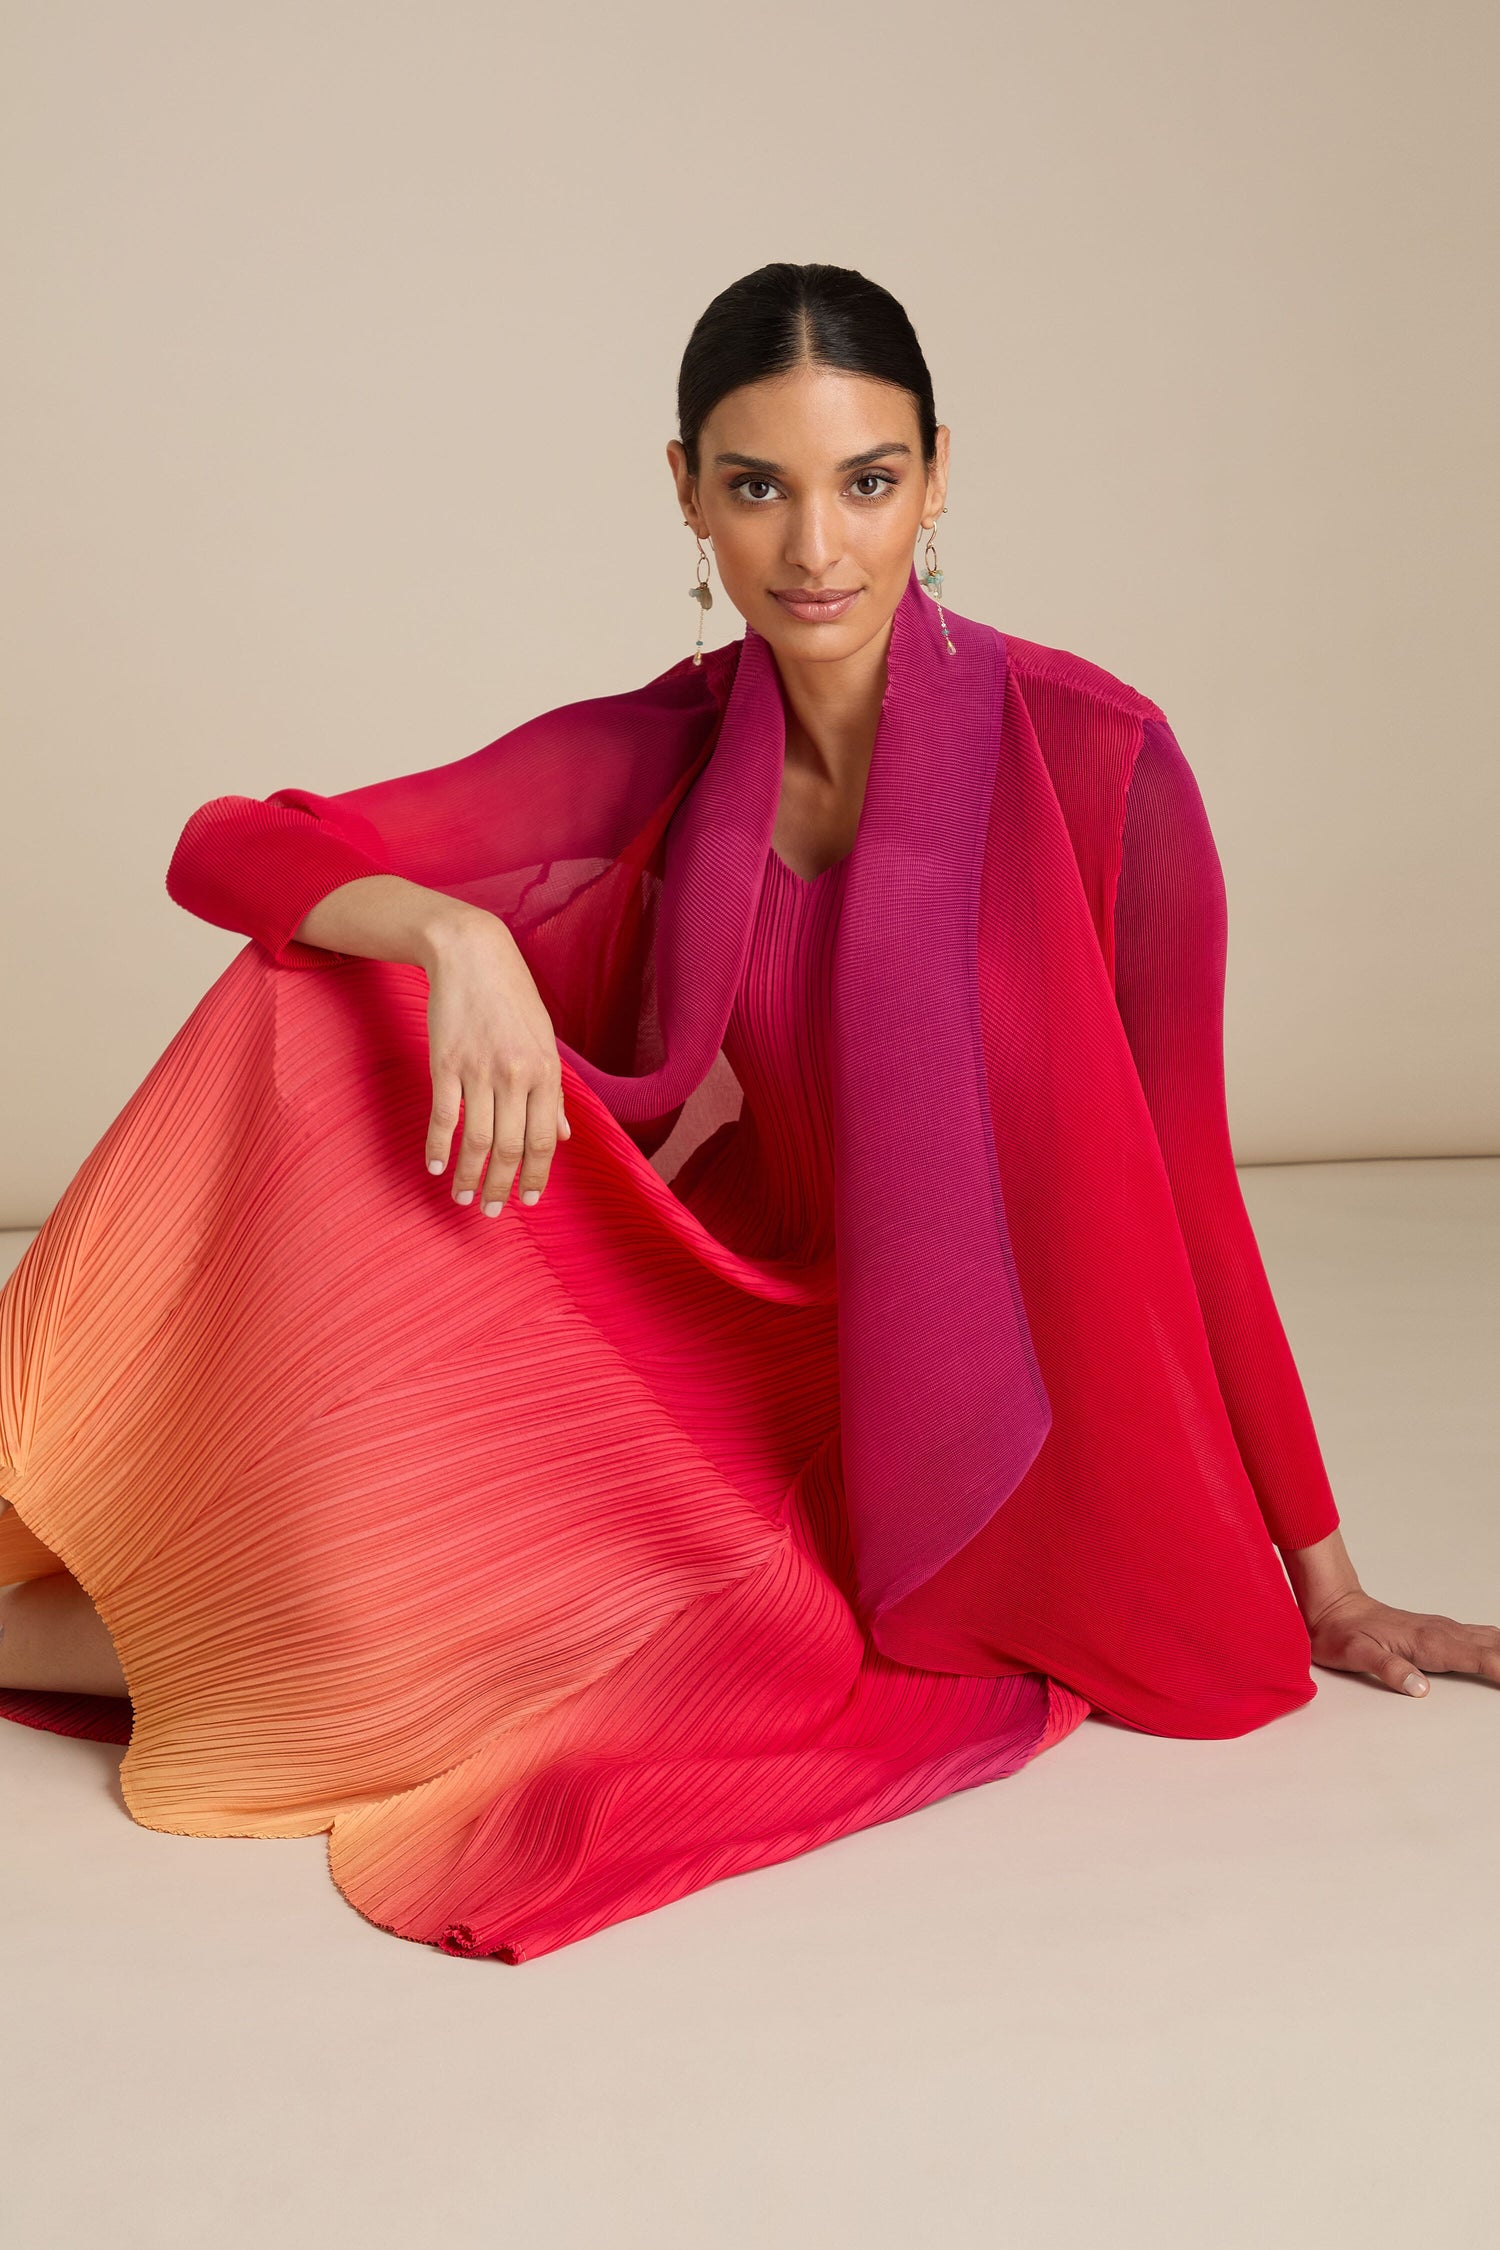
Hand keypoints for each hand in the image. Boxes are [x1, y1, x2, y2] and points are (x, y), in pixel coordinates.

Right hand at [418, 908, 570, 1214]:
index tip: (528, 1201)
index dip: (536, 1176)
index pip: (543, 1140)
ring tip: (462, 1197)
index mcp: (545, 1072)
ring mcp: (478, 1070)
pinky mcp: (444, 1063)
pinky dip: (438, 1146)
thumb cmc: (512, 998)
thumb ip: (553, 1092)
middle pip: (511, 1148)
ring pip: (477, 1140)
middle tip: (491, 1211)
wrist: (471, 954)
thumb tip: (562, 1137)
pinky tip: (434, 1166)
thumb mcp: (544, 1042)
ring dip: (469, 1176)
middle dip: (502, 1187)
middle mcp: (515, 1075)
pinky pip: (444, 1117)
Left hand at [1304, 1586, 1499, 1697]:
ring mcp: (1442, 1630)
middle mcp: (1442, 1633)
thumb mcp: (1356, 1654)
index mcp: (1428, 1642)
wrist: (1332, 1607)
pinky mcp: (1439, 1631)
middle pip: (1495, 1647)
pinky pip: (1480, 1637)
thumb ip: (1388, 1669)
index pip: (1480, 1659)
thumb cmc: (1342, 1633)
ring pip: (1491, 1639)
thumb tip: (1419, 1688)